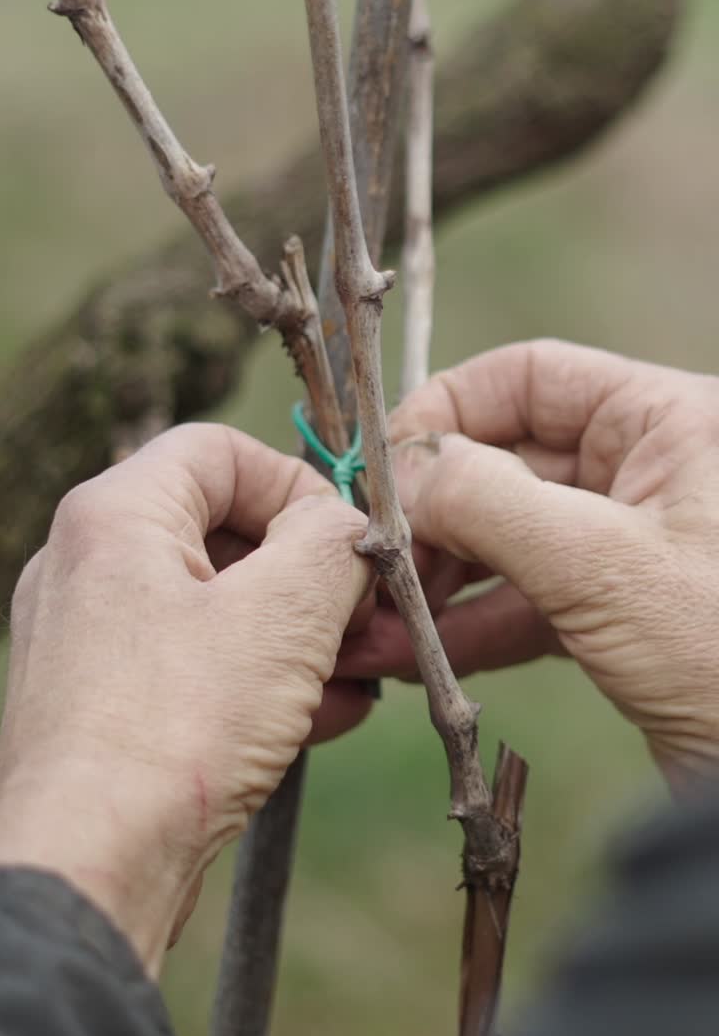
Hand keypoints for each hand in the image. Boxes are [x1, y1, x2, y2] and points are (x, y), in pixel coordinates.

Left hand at [0, 424, 371, 972]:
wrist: (86, 872)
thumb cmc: (176, 730)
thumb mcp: (284, 615)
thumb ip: (333, 543)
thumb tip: (348, 528)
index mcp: (116, 515)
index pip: (220, 450)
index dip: (298, 483)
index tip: (347, 543)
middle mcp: (90, 565)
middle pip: (224, 530)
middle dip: (311, 574)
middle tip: (368, 618)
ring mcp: (94, 639)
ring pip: (219, 606)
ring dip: (300, 635)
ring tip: (361, 675)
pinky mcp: (107, 705)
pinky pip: (199, 666)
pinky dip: (263, 680)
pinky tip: (325, 718)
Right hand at [339, 340, 718, 791]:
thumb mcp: (602, 565)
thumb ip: (488, 502)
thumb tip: (400, 471)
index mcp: (667, 421)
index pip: (529, 377)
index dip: (445, 412)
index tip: (379, 470)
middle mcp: (647, 470)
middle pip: (506, 460)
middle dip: (431, 515)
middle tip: (367, 562)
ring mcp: (629, 545)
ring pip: (507, 538)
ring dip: (436, 579)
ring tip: (371, 623)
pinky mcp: (618, 614)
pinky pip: (526, 601)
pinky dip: (468, 626)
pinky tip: (408, 658)